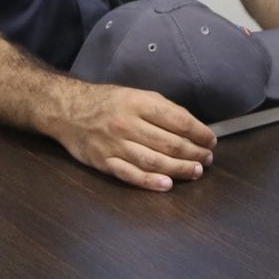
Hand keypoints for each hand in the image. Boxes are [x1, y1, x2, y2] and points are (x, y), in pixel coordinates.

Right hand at [47, 83, 216, 191]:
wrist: (67, 110)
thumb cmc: (106, 102)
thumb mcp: (135, 94)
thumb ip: (161, 109)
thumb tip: (191, 127)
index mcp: (138, 102)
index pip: (178, 120)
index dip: (199, 133)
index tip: (210, 140)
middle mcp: (127, 123)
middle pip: (170, 143)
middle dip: (194, 153)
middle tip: (207, 159)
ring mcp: (115, 145)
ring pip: (154, 161)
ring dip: (179, 169)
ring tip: (196, 171)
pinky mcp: (104, 162)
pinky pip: (131, 175)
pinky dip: (151, 182)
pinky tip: (167, 185)